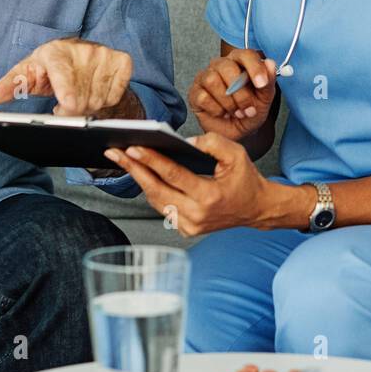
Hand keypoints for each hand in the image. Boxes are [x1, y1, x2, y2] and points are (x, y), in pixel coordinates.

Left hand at [0, 37, 133, 116]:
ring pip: (98, 99)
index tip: (68, 104)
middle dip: (72, 110)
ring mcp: (104, 54)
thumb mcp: (27, 75)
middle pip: (80, 96)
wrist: (75, 55)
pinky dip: (106, 100)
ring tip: (78, 96)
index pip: (60, 72)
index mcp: (53, 51)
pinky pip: (115, 94)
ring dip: (88, 106)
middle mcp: (82, 49)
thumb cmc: (47, 68)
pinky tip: (95, 91)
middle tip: (63, 106)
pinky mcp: (122, 60)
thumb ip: (10, 86)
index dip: (65, 89)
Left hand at [103, 132, 277, 236]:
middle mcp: (197, 215)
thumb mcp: (236, 154)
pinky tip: (142, 174)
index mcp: (210, 197)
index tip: (132, 148)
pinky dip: (151, 190)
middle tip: (115, 152)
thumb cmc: (245, 180)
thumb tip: (184, 141)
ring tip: (123, 159)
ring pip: (155, 200)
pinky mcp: (186, 229)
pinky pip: (162, 207)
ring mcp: (190, 226)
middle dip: (134, 169)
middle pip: (156, 190)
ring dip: (139, 179)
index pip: (174, 176)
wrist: (256, 209)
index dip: (151, 161)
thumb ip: (211, 143)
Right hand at [188, 49, 277, 141]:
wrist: (237, 132)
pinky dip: (216, 109)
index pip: (245, 54)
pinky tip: (222, 113)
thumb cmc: (249, 111)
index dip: (254, 68)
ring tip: (236, 112)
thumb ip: (268, 82)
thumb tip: (270, 63)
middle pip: (227, 67)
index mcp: (239, 62)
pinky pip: (203, 97)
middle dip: (241, 93)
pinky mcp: (195, 93)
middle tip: (248, 109)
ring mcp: (205, 78)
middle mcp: (220, 65)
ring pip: (212, 80)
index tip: (261, 84)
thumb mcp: (264, 99)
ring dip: (228, 102)